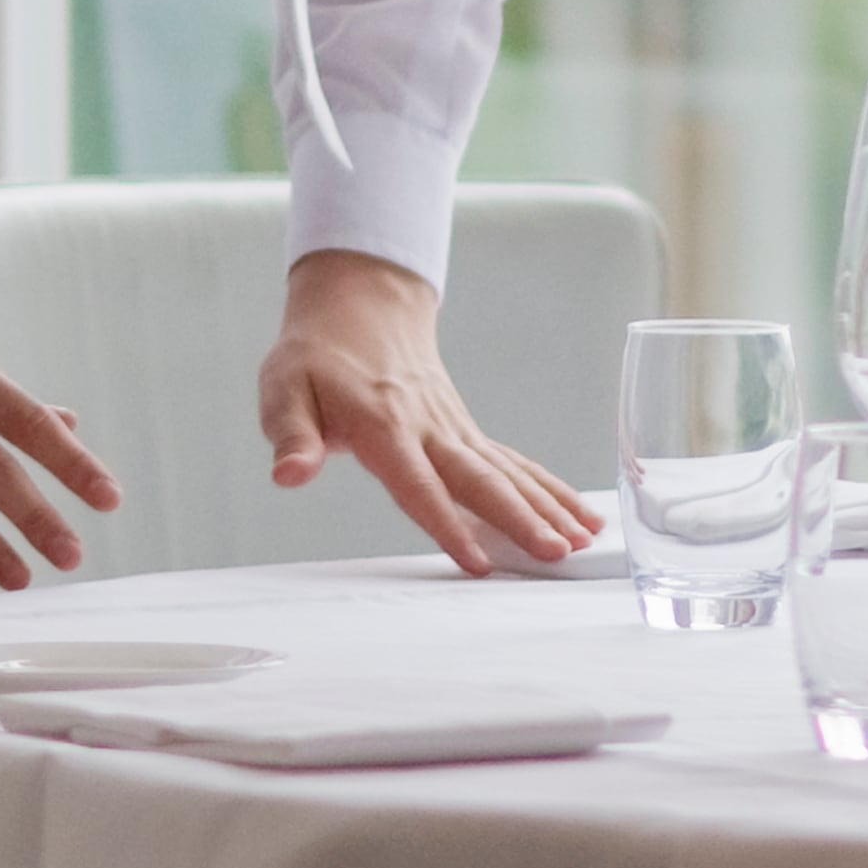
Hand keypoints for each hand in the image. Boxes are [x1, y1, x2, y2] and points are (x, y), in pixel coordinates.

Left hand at [257, 250, 601, 574]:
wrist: (361, 305)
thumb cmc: (316, 356)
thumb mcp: (283, 389)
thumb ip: (290, 436)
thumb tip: (288, 475)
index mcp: (383, 424)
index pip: (418, 484)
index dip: (447, 524)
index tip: (477, 562)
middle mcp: (430, 427)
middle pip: (481, 479)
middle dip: (521, 519)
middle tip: (555, 553)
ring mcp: (455, 428)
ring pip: (509, 471)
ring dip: (548, 506)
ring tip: (584, 541)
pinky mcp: (467, 431)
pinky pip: (514, 463)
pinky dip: (550, 489)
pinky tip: (580, 517)